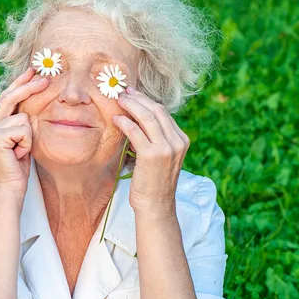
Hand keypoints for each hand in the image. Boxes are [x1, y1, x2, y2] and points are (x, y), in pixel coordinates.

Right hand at [0, 67, 48, 197]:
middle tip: (46, 79)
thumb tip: (32, 104)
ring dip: (29, 136)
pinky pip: (23, 129)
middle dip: (29, 87)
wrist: (10, 189)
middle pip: (10, 98)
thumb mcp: (22, 141)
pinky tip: (19, 155)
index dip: (20, 83)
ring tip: (21, 152)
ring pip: (23, 118)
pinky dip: (27, 143)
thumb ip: (21, 124)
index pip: (7, 98)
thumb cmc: (18, 168)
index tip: (32, 71)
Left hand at [113, 88, 189, 216]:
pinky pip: (136, 132)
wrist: (156, 206)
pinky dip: (125, 122)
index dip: (146, 100)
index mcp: (182, 140)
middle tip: (123, 93)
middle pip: (157, 110)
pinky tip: (116, 119)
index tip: (133, 94)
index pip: (164, 113)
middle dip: (138, 99)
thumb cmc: (154, 182)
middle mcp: (177, 142)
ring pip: (147, 117)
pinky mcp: (152, 155)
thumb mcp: (161, 157)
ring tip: (118, 101)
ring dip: (131, 106)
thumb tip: (138, 119)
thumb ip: (156, 138)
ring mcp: (166, 148)